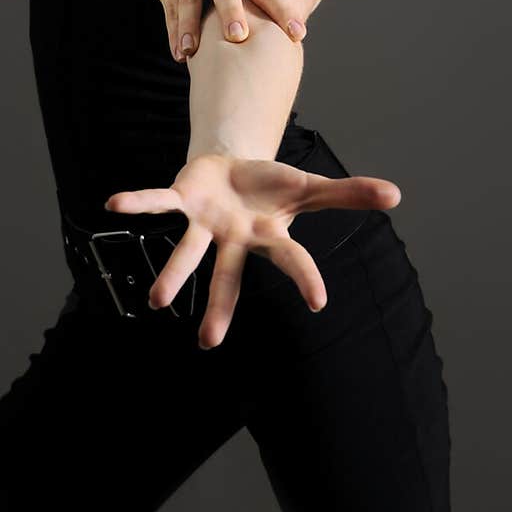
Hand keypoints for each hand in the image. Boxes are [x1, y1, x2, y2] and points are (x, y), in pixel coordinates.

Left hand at [104, 154, 401, 348]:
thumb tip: (397, 195)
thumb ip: (351, 194)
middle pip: (228, 277)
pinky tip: (114, 205)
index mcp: (268, 236)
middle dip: (219, 308)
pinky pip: (158, 203)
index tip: (320, 303)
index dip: (305, 278)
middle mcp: (234, 239)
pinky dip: (138, 203)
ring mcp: (206, 224)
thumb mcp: (311, 187)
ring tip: (157, 301)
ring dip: (173, 274)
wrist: (233, 167)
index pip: (291, 260)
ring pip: (189, 252)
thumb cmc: (271, 187)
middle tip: (208, 343)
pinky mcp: (184, 201)